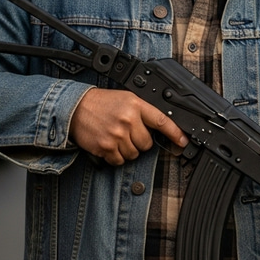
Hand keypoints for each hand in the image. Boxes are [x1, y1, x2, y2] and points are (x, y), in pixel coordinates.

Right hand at [69, 87, 188, 165]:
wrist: (76, 107)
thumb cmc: (102, 103)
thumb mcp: (126, 98)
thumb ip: (142, 111)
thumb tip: (160, 127)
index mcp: (135, 105)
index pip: (161, 120)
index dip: (175, 133)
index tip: (183, 141)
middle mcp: (127, 120)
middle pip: (147, 144)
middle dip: (139, 141)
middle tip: (127, 132)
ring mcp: (117, 134)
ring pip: (134, 154)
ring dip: (127, 150)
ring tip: (116, 136)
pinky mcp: (106, 147)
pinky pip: (119, 161)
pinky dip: (115, 157)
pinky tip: (109, 144)